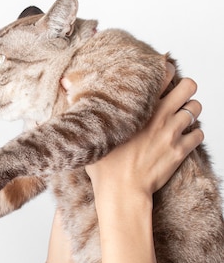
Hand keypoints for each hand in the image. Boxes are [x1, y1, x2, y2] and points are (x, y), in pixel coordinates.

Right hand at [85, 65, 203, 197]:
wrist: (122, 192)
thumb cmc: (103, 166)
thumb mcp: (88, 132)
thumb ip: (80, 106)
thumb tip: (64, 82)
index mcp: (138, 108)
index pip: (163, 74)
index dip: (166, 71)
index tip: (162, 74)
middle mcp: (159, 116)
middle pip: (189, 86)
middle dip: (184, 89)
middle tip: (175, 97)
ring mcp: (172, 133)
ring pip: (196, 108)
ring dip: (189, 111)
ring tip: (179, 117)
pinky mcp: (180, 151)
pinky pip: (199, 134)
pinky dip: (193, 134)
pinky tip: (182, 138)